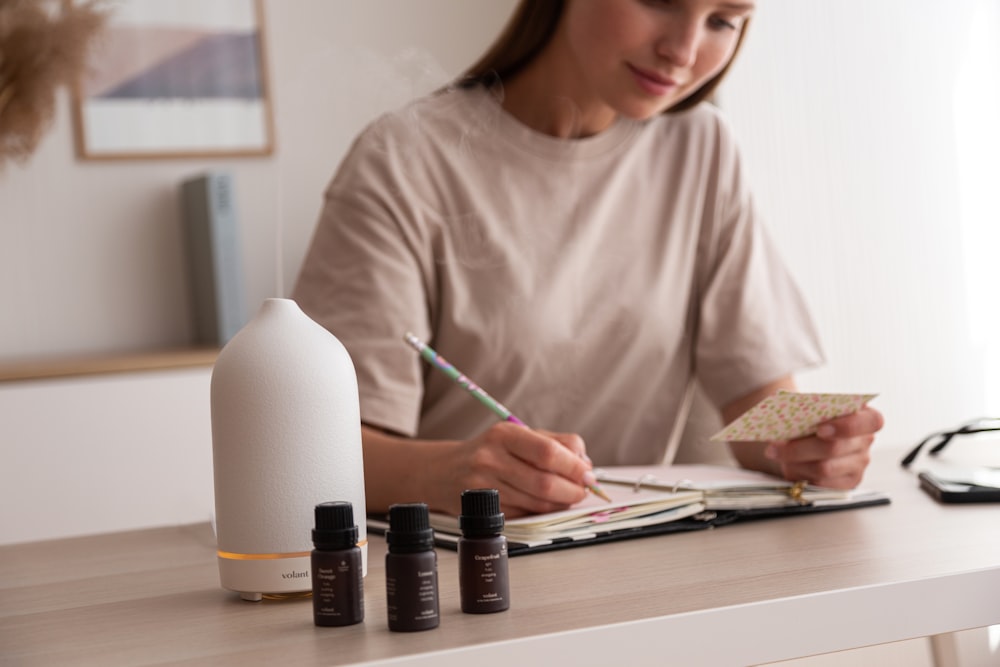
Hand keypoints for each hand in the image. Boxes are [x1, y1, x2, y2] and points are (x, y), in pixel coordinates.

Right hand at [441, 422, 594, 517]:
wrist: (444, 472)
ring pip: (537, 502)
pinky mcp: (485, 510)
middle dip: (573, 490)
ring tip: (568, 496)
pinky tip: (545, 503)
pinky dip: (543, 511)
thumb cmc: (490, 452)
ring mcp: (485, 487)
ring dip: (561, 503)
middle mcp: (491, 459)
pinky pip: (525, 515)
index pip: (548, 452)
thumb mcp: (519, 436)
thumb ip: (556, 444)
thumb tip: (586, 465)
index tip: (589, 474)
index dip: (574, 467)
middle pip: (545, 482)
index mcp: (504, 435)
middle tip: (583, 490)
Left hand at [765, 406, 884, 488]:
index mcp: (865, 417)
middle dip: (800, 448)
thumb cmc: (811, 416)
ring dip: (795, 462)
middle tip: (773, 446)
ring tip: (774, 454)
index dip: (847, 426)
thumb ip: (806, 408)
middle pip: (834, 448)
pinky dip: (800, 475)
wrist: (807, 434)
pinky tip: (787, 467)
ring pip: (824, 469)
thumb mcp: (812, 407)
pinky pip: (821, 484)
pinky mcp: (846, 483)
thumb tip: (786, 412)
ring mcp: (858, 465)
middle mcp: (865, 442)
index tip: (820, 429)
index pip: (871, 422)